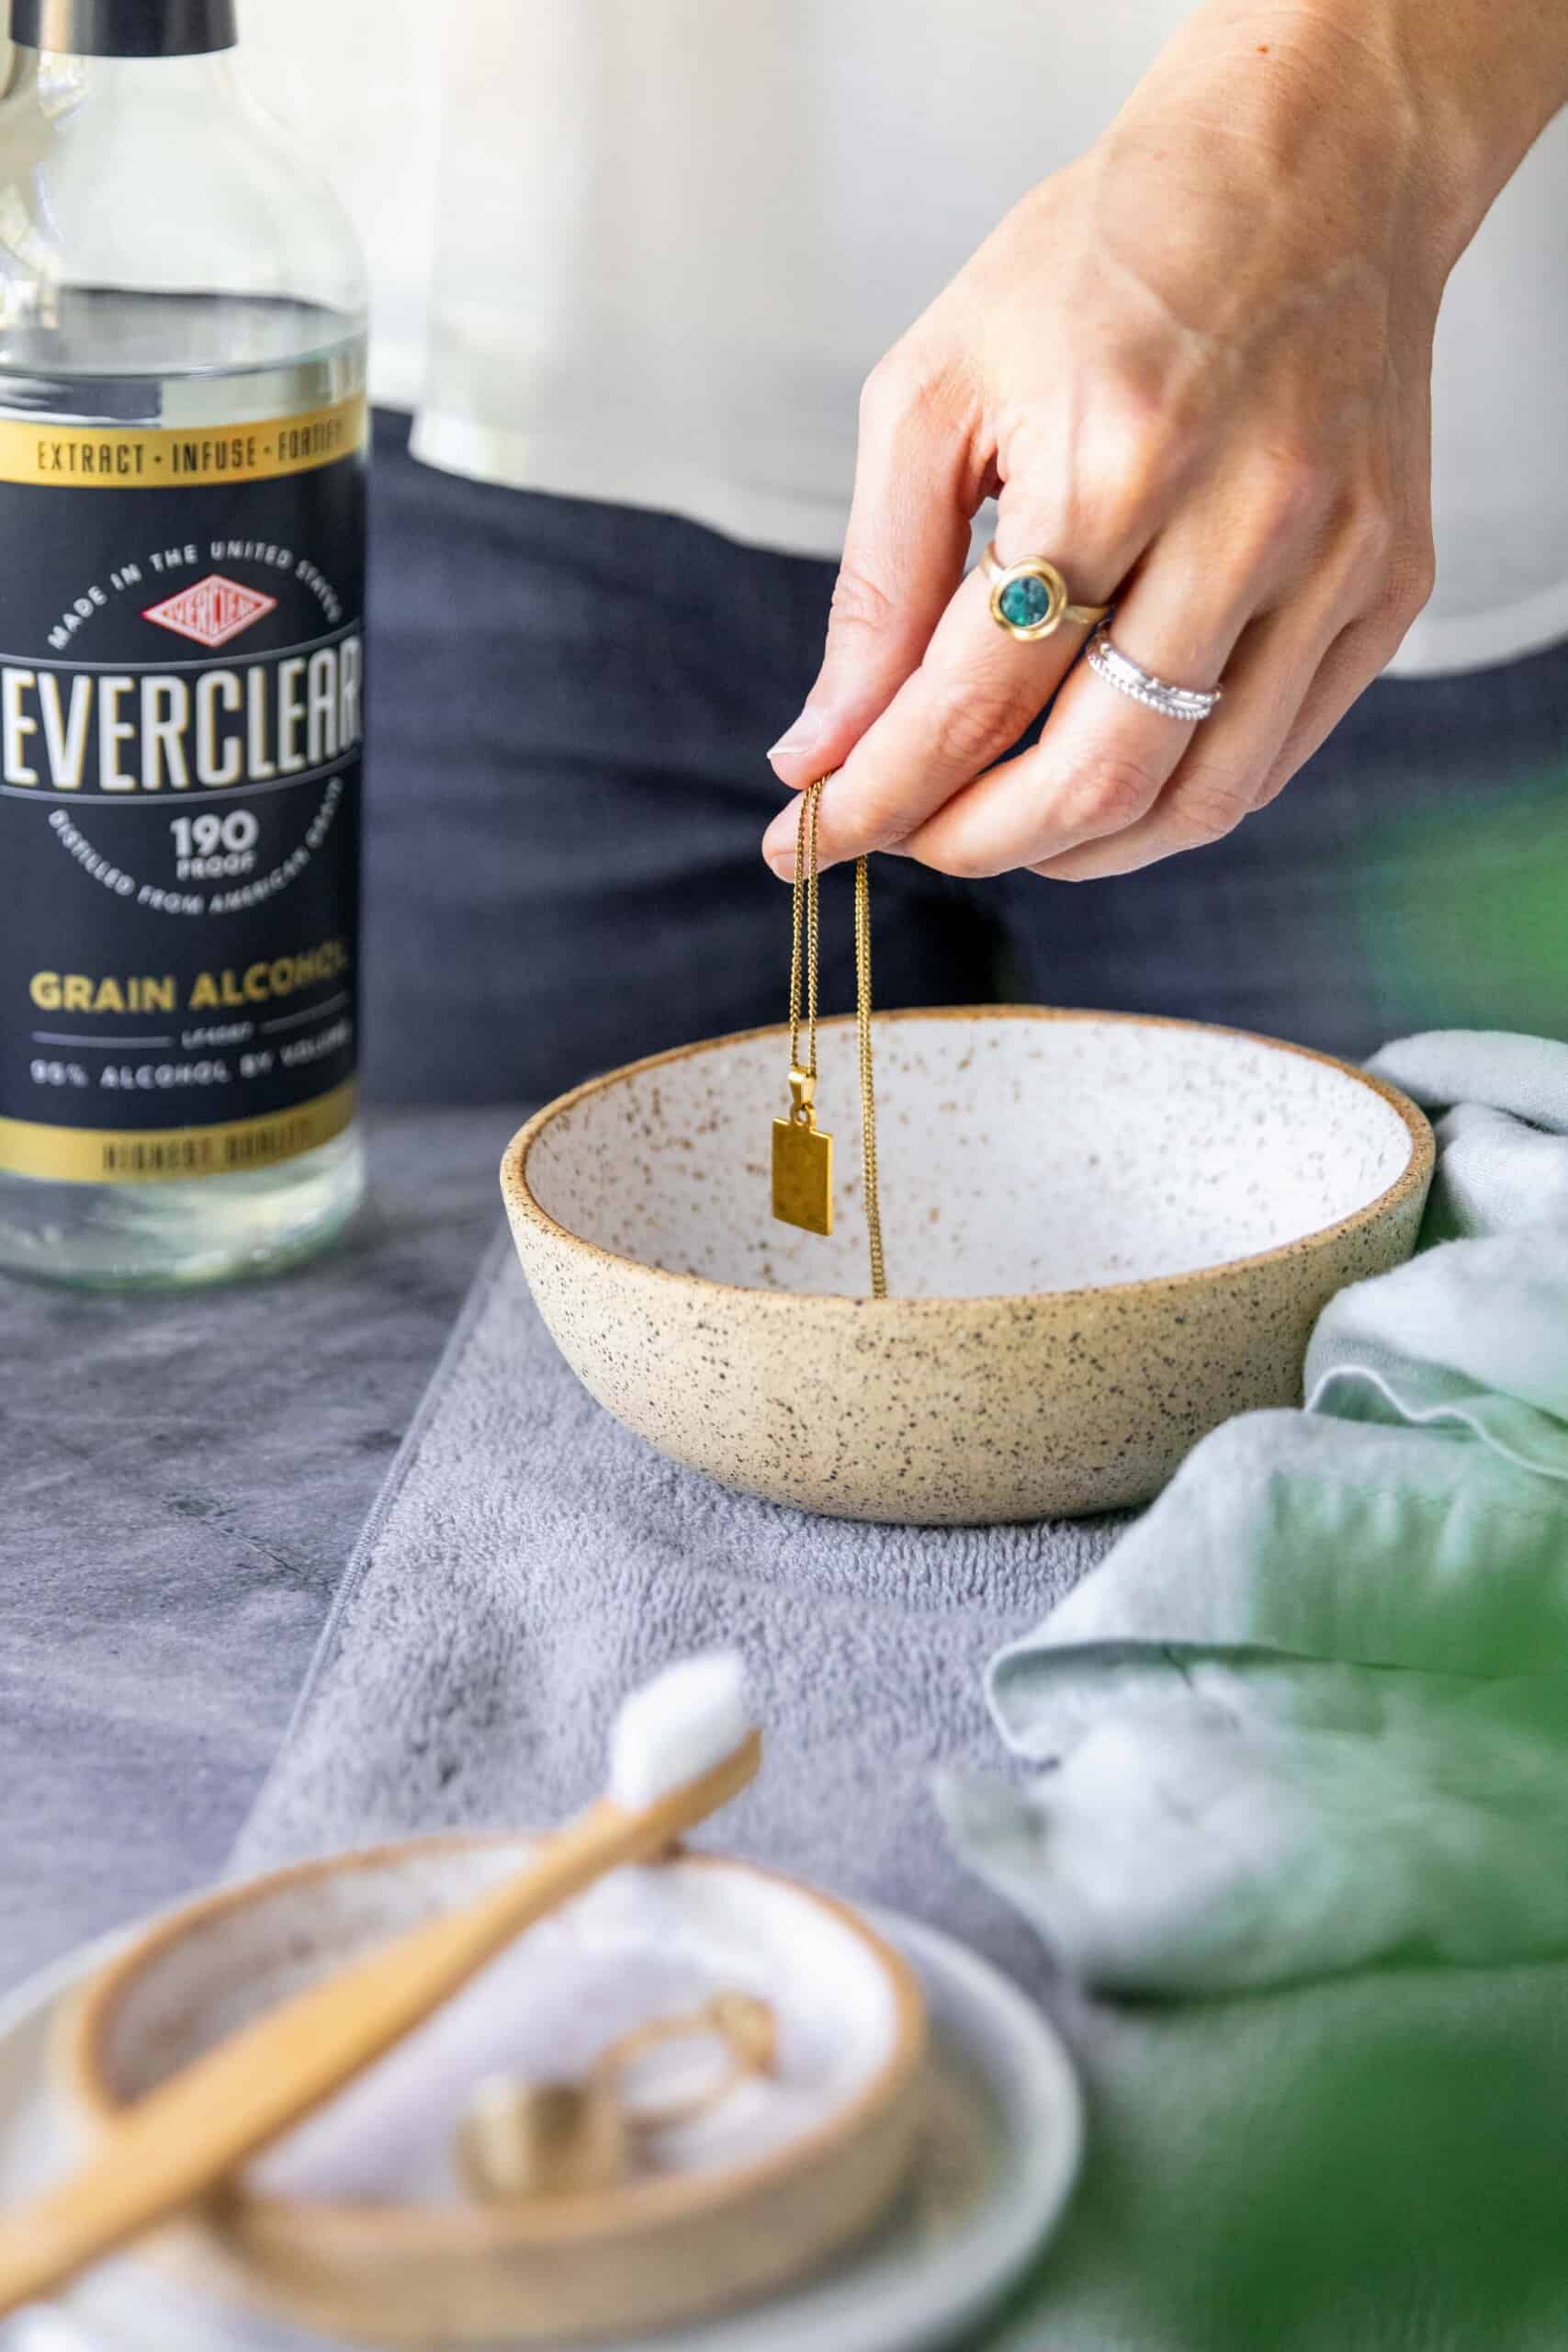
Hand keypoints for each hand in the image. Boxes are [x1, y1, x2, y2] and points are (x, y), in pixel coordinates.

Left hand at [762, 0, 1561, 885]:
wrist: (1309, 167)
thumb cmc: (1102, 260)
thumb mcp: (939, 385)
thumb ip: (879, 584)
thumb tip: (821, 750)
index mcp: (1111, 459)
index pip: (973, 700)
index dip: (879, 795)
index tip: (804, 842)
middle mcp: (1242, 521)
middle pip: (1093, 777)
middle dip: (972, 842)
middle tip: (905, 839)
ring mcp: (1335, 562)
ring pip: (1196, 799)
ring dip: (1074, 849)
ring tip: (998, 824)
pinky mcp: (1390, 585)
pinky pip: (1273, 758)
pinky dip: (1173, 802)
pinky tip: (1102, 779)